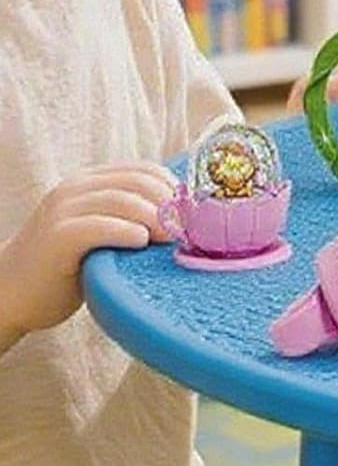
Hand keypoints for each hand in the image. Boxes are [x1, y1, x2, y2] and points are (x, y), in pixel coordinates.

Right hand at [0, 163, 176, 348]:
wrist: (8, 293)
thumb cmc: (62, 267)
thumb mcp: (97, 231)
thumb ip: (127, 217)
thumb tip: (181, 218)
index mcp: (89, 181)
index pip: (143, 171)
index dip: (172, 188)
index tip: (192, 212)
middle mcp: (76, 189)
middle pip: (138, 182)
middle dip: (169, 202)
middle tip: (188, 227)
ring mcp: (64, 210)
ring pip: (122, 201)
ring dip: (155, 217)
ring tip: (172, 237)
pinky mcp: (57, 236)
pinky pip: (99, 226)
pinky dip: (126, 232)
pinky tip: (142, 242)